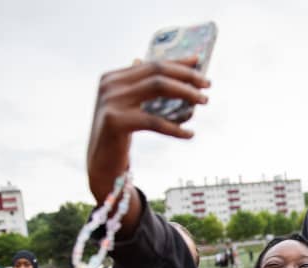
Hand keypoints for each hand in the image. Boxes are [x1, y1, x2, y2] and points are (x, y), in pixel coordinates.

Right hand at [87, 57, 209, 212]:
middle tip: (207, 84)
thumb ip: (143, 89)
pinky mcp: (115, 122)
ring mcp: (111, 102)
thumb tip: (173, 74)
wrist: (100, 165)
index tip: (199, 62)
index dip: (177, 62)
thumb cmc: (119, 136)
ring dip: (186, 93)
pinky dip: (175, 128)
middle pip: (157, 71)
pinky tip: (190, 134)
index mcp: (113, 77)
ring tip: (204, 101)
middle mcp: (110, 85)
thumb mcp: (129, 108)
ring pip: (158, 87)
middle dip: (186, 76)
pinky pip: (154, 121)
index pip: (152, 63)